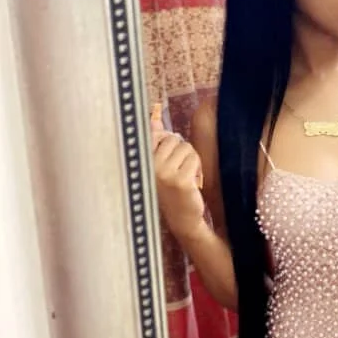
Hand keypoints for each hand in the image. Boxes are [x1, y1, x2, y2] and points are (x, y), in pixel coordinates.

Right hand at [150, 104, 205, 239]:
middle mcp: (149, 166)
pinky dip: (196, 168)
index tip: (169, 156)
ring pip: (186, 148)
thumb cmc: (170, 189)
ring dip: (190, 160)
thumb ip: (156, 141)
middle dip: (181, 151)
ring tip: (184, 175)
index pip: (154, 134)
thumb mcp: (158, 165)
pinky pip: (194, 159)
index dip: (167, 140)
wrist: (181, 217)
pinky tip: (190, 181)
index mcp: (141, 160)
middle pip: (174, 139)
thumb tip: (154, 119)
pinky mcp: (180, 180)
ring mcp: (164, 173)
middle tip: (178, 169)